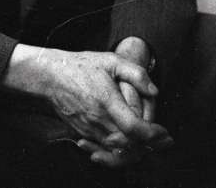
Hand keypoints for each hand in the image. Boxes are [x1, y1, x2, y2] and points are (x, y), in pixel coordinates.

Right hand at [2, 44, 167, 149]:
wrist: (50, 77)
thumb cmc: (81, 66)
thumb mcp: (110, 60)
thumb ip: (136, 73)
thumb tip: (154, 91)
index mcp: (107, 101)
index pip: (134, 128)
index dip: (153, 134)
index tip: (165, 133)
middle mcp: (98, 120)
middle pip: (129, 146)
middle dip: (150, 146)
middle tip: (164, 141)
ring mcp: (89, 130)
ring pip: (117, 152)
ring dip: (136, 152)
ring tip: (150, 145)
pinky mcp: (82, 134)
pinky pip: (103, 152)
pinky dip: (118, 155)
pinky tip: (128, 149)